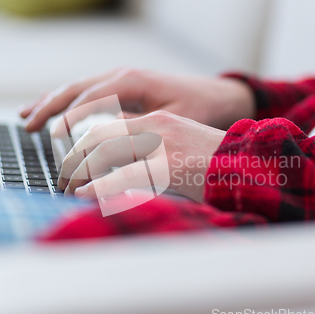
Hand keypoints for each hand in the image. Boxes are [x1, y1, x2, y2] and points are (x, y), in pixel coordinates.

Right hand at [19, 68, 253, 131]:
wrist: (213, 96)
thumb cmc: (195, 107)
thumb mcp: (169, 119)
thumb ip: (137, 127)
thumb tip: (105, 139)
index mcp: (131, 81)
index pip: (90, 98)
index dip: (70, 116)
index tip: (52, 135)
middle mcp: (120, 76)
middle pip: (75, 90)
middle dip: (49, 107)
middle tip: (27, 125)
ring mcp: (118, 80)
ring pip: (75, 89)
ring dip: (49, 102)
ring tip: (26, 116)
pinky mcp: (119, 89)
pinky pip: (85, 93)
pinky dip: (64, 101)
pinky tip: (49, 108)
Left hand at [59, 110, 225, 201]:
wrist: (250, 163)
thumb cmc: (215, 161)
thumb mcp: (179, 146)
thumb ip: (151, 151)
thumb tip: (123, 166)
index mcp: (158, 120)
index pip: (108, 122)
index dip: (84, 139)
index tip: (70, 156)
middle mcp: (156, 126)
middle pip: (100, 133)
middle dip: (75, 154)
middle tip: (64, 174)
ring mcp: (162, 145)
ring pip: (107, 151)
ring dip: (82, 170)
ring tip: (68, 187)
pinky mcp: (169, 166)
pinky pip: (126, 174)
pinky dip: (102, 185)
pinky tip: (86, 193)